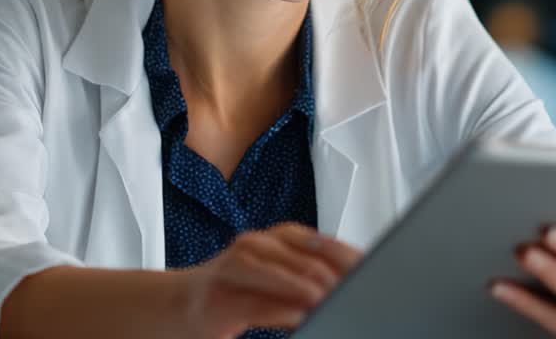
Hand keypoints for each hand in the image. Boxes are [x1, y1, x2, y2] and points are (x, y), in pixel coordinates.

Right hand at [177, 221, 363, 338]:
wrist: (181, 306)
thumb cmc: (235, 294)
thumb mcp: (278, 285)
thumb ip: (308, 283)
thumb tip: (349, 289)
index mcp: (278, 238)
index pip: (323, 243)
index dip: (350, 258)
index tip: (374, 272)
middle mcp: (258, 243)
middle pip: (309, 256)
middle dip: (337, 277)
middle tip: (361, 291)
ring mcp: (237, 264)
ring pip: (285, 272)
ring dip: (313, 289)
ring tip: (334, 300)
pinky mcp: (222, 293)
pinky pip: (259, 301)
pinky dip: (284, 308)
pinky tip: (301, 316)